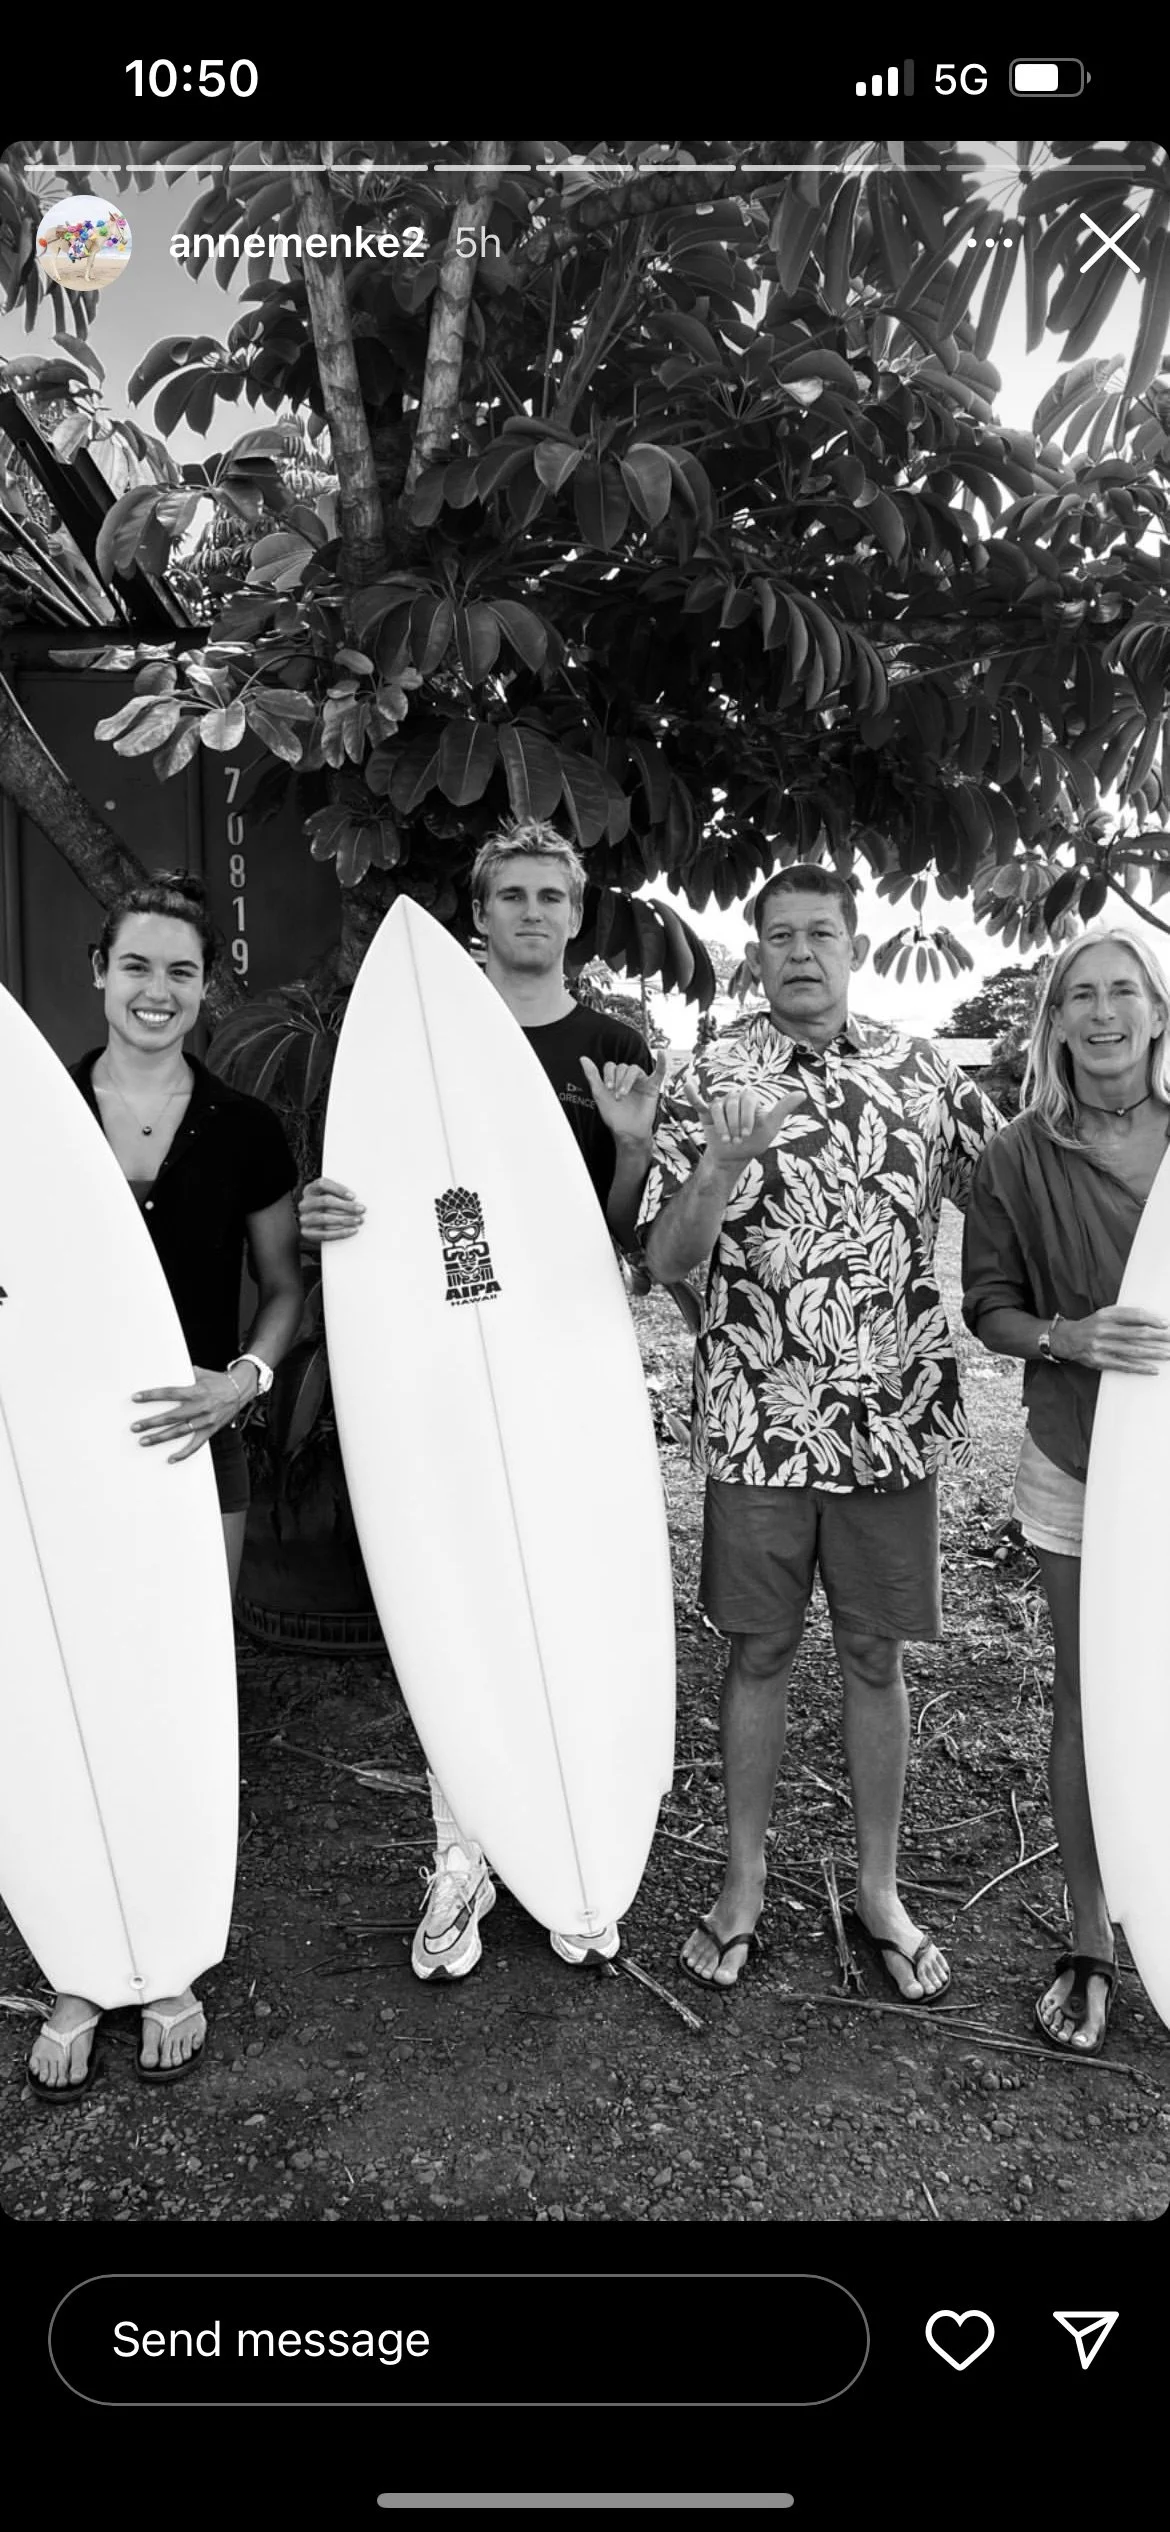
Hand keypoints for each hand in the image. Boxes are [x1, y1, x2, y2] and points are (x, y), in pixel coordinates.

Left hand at [131, 1368, 245, 1462]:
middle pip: (171, 1416)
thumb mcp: (201, 1373)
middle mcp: (200, 1407)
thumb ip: (184, 1374)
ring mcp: (205, 1421)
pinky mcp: (210, 1430)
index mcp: (196, 1391)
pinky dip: (184, 1453)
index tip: (136, 1398)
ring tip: (144, 1441)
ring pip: (179, 1432)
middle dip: (151, 1422)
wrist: (241, 1389)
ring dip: (160, 1437)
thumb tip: (167, 1368)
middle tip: (135, 1426)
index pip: (170, 1393)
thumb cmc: (218, 1381)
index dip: (152, 1396)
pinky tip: (171, 1458)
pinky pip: (196, 1445)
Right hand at [298, 1176, 365, 1244]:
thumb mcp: (329, 1195)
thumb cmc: (326, 1207)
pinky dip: (340, 1232)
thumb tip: (356, 1200)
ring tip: (358, 1220)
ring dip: (345, 1219)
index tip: (353, 1196)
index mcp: (310, 1190)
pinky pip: (325, 1233)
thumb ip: (339, 1194)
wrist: (312, 1225)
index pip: (322, 1184)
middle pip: (326, 1201)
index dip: (338, 1189)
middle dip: (346, 1205)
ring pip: (325, 1218)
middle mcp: (305, 1203)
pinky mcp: (307, 1232)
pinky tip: (352, 1230)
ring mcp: (304, 1218)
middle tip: (361, 1209)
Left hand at [579, 1047, 667, 1144]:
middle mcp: (628, 1078)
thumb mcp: (599, 1094)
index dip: (608, 1075)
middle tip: (616, 1096)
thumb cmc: (614, 1115)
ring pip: (634, 1069)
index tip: (607, 1088)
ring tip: (623, 1094)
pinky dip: (662, 1063)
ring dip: (627, 1080)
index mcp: (615, 1078)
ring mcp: (641, 1081)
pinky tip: (662, 1054)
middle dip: (617, 1080)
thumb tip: (583, 1059)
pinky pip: (659, 1073)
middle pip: (623, 1067)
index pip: (611, 1066)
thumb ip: (592, 1075)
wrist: (627, 1132)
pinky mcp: (652, 1087)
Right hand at [686, 1083, 804, 1171]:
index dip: (746, 1118)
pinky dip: (692, 1094)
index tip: (747, 1134)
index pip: (747, 1100)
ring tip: (727, 1140)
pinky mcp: (706, 1112)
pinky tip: (687, 1085)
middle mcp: (734, 1097)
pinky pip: (698, 1101)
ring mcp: (719, 1104)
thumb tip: (803, 1093)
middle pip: (732, 1103)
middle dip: (735, 1124)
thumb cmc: (756, 1140)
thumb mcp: (772, 1125)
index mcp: (750, 1097)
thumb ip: (784, 1108)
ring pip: (718, 1108)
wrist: (735, 1156)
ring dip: (722, 1126)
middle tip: (737, 1140)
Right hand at [1053, 1306, 1169, 1373]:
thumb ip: (1124, 1317)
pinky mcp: (1099, 1361)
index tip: (1164, 1323)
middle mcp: (1103, 1330)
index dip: (1151, 1319)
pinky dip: (1140, 1368)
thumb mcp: (1105, 1315)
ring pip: (1133, 1350)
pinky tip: (1153, 1368)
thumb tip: (1151, 1322)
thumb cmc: (1091, 1326)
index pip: (1133, 1315)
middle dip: (1157, 1337)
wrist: (1066, 1339)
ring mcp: (1101, 1347)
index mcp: (1106, 1315)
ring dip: (1153, 1353)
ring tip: (1168, 1353)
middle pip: (1136, 1333)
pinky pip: (1124, 1365)